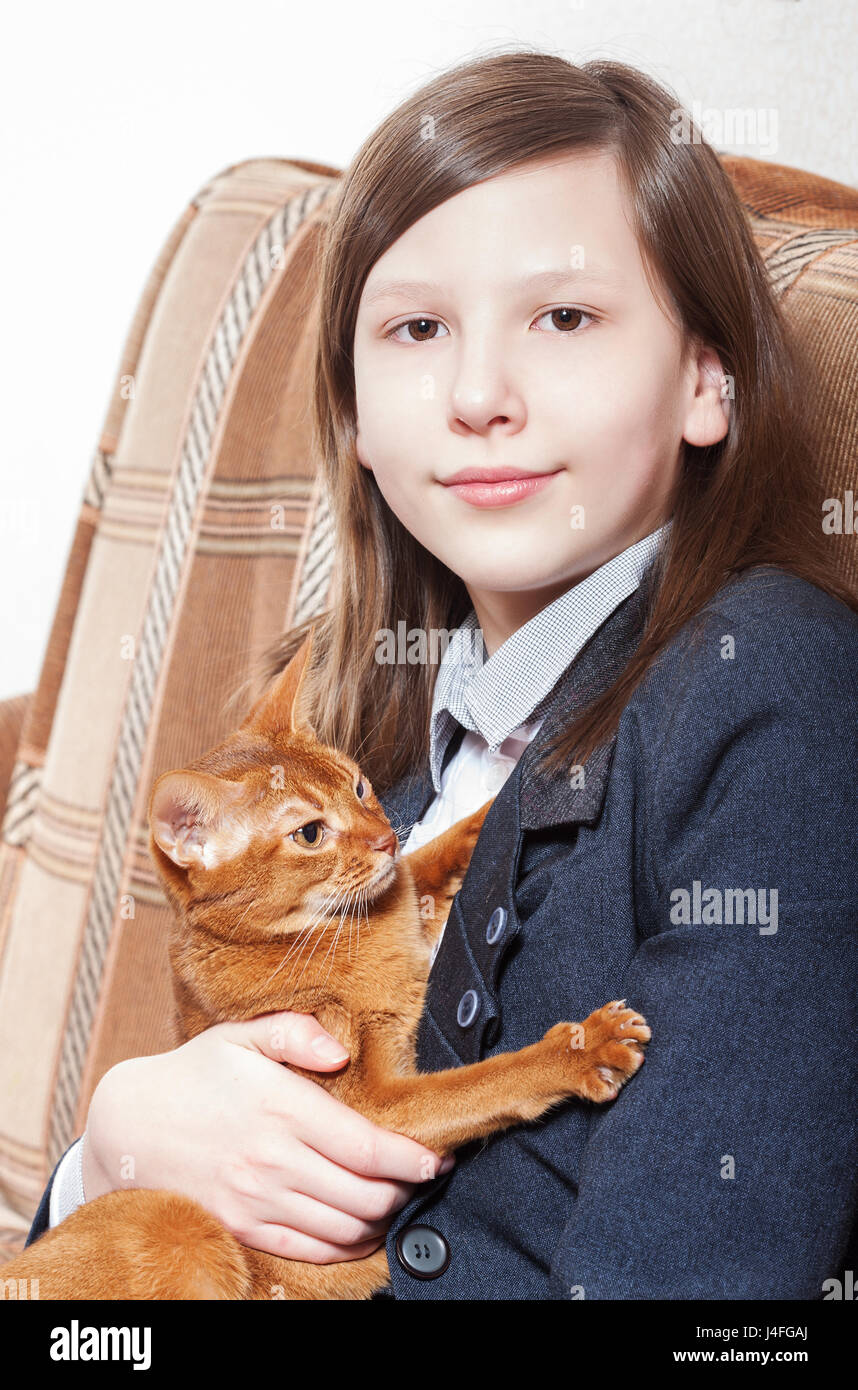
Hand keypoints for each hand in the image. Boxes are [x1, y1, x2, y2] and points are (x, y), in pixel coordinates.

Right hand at [82, 1011, 452, 1262]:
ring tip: (397, 1201)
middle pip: (364, 1194)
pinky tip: (361, 1229)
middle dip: (405, 1191)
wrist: (129, 1126)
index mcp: (279, 1106)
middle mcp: (271, 1159)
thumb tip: (340, 1052)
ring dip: (382, 1220)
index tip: (437, 1159)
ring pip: (344, 1227)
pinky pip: (311, 1250)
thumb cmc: (195, 1074)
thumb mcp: (240, 1034)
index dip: (411, 1160)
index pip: (365, 1147)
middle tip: (421, 1178)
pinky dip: (347, 1247)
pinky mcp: (243, 1228)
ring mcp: (256, 1199)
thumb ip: (296, 1033)